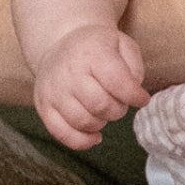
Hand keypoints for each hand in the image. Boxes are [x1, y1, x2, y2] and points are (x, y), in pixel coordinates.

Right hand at [31, 22, 144, 147]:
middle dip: (118, 109)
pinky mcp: (43, 106)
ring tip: (103, 110)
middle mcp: (68, 72)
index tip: (141, 99)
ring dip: (101, 122)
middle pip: (101, 106)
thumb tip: (134, 95)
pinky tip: (95, 135)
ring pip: (84, 122)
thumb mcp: (122, 44)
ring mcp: (53, 90)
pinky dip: (82, 141)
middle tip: (119, 102)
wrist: (60, 44)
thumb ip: (134, 67)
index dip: (135, 96)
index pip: (118, 82)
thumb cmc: (97, 48)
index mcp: (91, 54)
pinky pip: (62, 133)